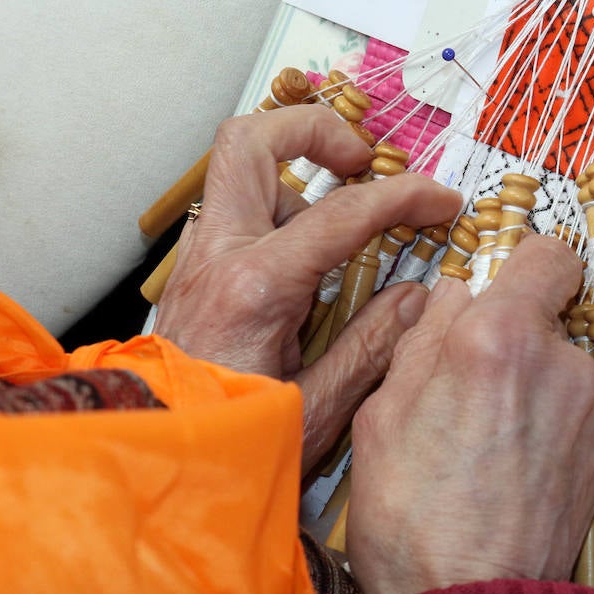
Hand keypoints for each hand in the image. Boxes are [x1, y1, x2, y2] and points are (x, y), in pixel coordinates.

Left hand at [153, 105, 461, 470]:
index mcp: (255, 288)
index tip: (442, 201)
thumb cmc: (226, 448)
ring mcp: (198, 260)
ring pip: (239, 173)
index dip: (405, 197)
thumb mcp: (316, 411)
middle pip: (250, 141)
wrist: (151, 463)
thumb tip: (415, 298)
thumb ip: (371, 347)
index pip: (343, 212)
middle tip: (364, 159)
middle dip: (315, 130)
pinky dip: (280, 212)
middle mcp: (217, 257)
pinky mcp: (194, 275)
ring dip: (296, 175)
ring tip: (345, 214)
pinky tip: (312, 257)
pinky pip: (237, 215)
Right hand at [346, 234, 593, 593]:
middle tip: (464, 387)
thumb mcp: (384, 410)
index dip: (525, 265)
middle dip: (510, 338)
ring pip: (558, 368)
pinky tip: (511, 469)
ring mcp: (590, 408)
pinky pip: (573, 412)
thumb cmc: (410, 513)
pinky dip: (548, 426)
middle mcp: (560, 361)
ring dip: (529, 386)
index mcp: (499, 336)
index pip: (549, 253)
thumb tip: (453, 295)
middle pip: (545, 317)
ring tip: (482, 441)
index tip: (501, 288)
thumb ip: (426, 336)